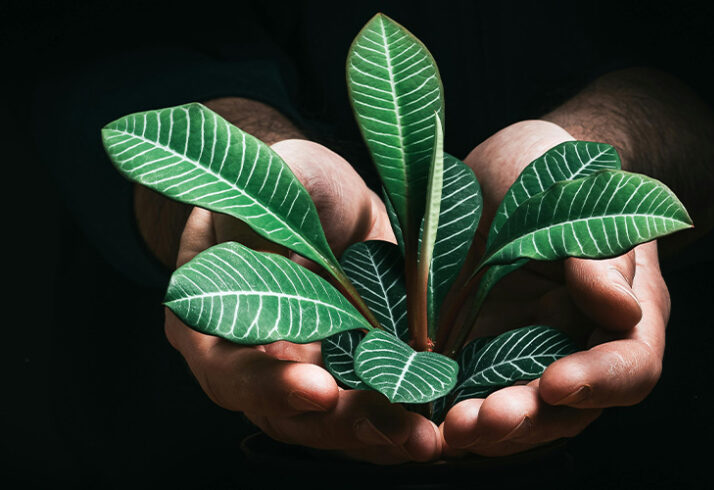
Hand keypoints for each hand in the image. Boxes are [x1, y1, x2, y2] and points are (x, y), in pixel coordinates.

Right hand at [164, 140, 441, 463]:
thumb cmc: (294, 181)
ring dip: (381, 435)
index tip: (318, 388)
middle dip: (342, 424)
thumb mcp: (288, 172)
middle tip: (398, 428)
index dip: (268, 383)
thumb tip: (288, 199)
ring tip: (428, 437)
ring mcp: (300, 377)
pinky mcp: (346, 379)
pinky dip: (403, 421)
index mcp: (210, 319)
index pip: (227, 366)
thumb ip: (284, 186)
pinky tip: (442, 423)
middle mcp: (250, 363)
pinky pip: (369, 412)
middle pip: (286, 414)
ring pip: (332, 424)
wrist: (330, 204)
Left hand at [440, 121, 669, 456]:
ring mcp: (520, 354)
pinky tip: (409, 412)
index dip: (597, 382)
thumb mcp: (574, 194)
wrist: (499, 171)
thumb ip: (599, 251)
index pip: (630, 367)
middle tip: (478, 422)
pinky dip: (438, 407)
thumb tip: (623, 311)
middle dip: (523, 419)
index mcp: (622, 311)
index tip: (554, 383)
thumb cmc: (551, 169)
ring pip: (510, 410)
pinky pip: (459, 390)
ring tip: (441, 430)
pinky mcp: (471, 352)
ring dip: (479, 426)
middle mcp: (574, 346)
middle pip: (563, 409)